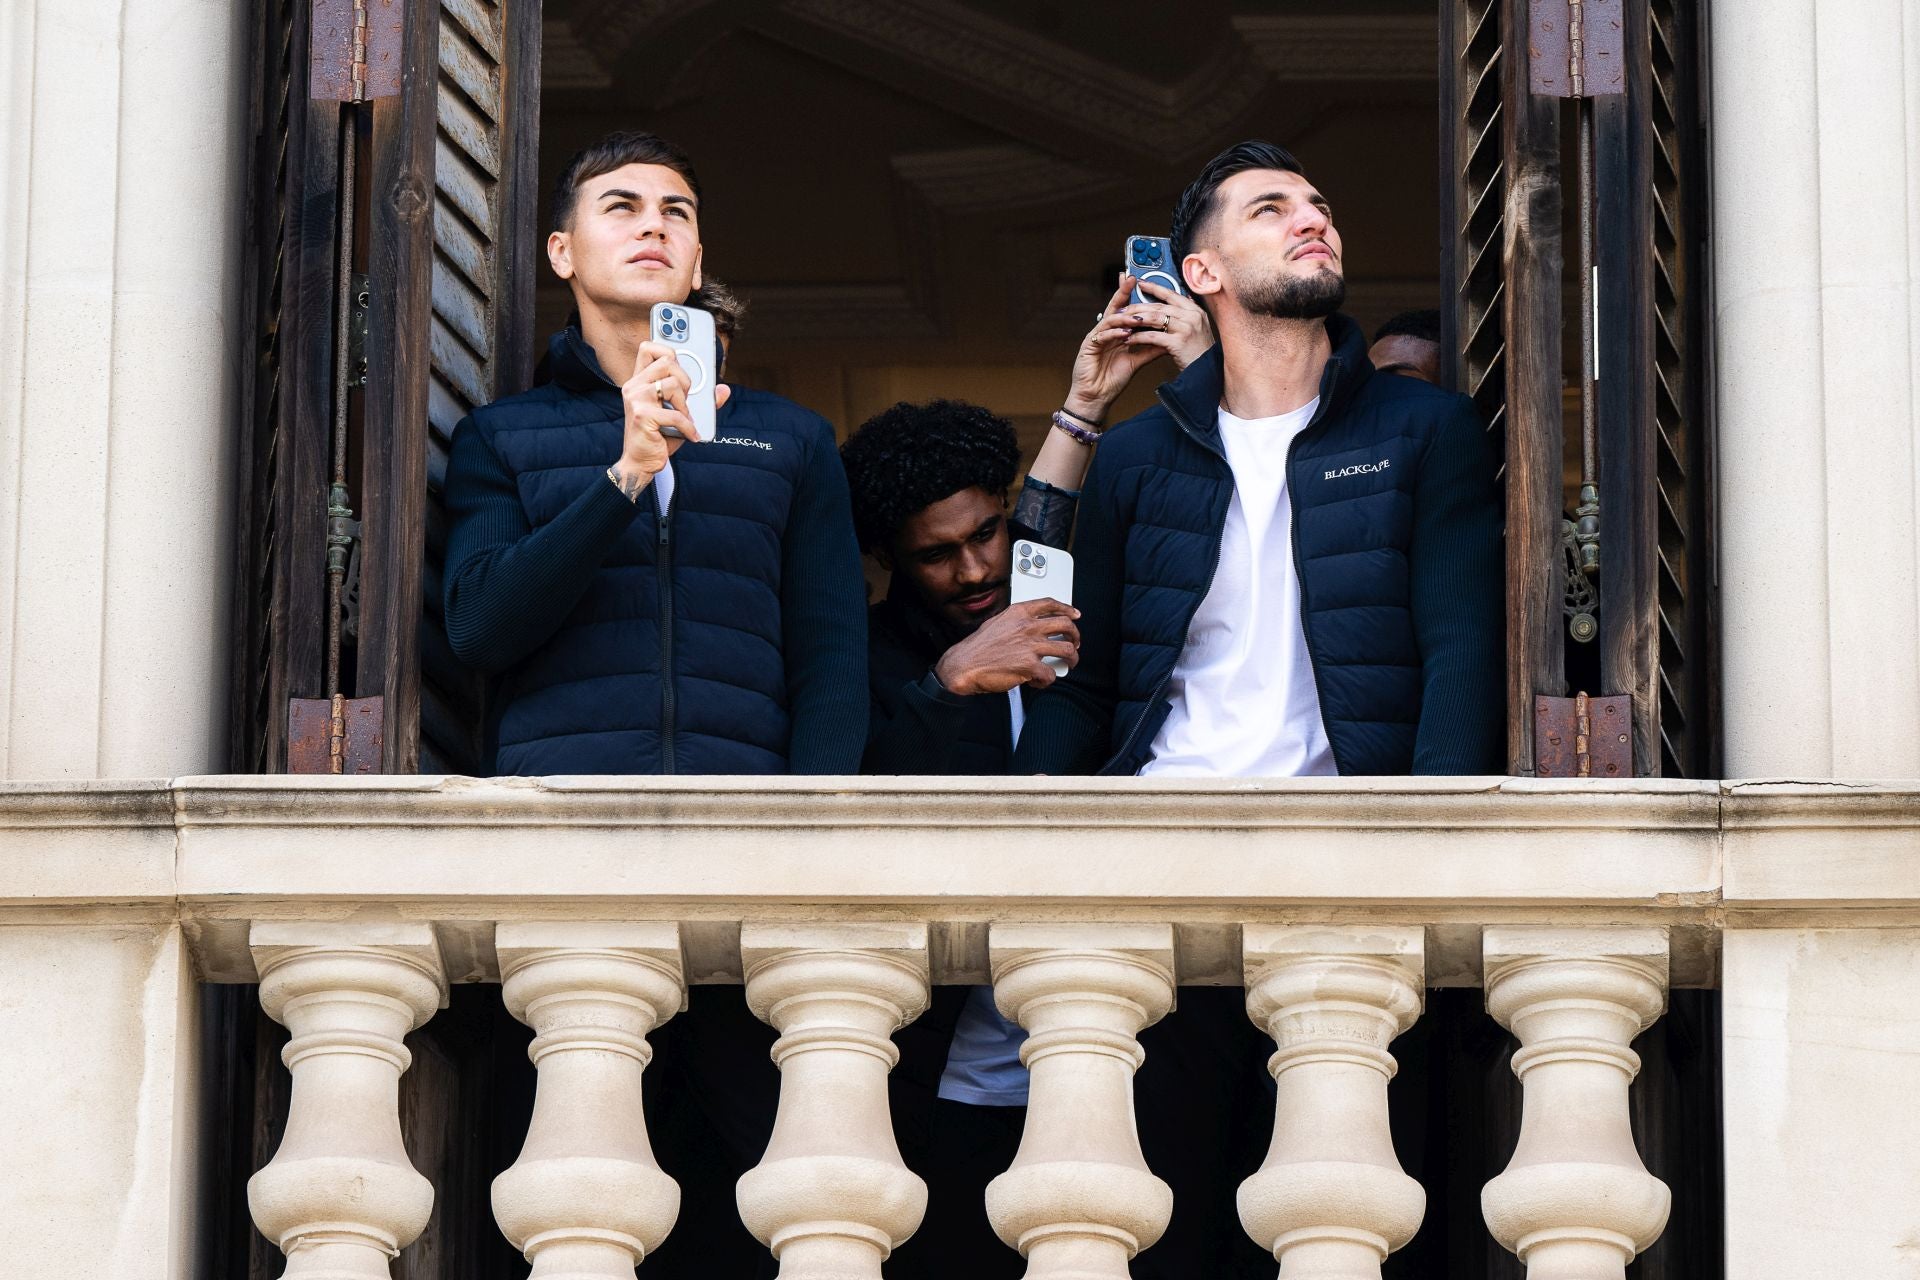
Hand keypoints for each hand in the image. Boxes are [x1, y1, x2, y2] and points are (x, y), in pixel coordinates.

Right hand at [610, 341, 731, 495]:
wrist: (640, 463)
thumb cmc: (658, 437)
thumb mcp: (681, 414)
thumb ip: (700, 400)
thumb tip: (724, 390)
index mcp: (639, 381)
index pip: (648, 348)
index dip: (667, 350)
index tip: (680, 365)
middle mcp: (634, 386)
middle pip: (667, 361)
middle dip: (685, 379)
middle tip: (685, 400)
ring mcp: (636, 399)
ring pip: (673, 383)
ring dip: (685, 404)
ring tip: (684, 418)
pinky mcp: (642, 416)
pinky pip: (676, 414)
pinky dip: (688, 427)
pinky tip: (690, 435)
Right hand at [933, 598, 1081, 693]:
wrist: (964, 665)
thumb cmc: (977, 647)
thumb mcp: (996, 622)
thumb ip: (1015, 621)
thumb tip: (1030, 626)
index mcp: (1019, 613)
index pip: (1050, 604)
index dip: (1067, 609)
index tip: (1075, 614)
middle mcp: (1028, 627)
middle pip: (1066, 625)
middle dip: (1075, 635)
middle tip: (1075, 643)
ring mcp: (1030, 646)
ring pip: (1067, 650)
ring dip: (1072, 659)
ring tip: (1069, 663)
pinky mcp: (1030, 667)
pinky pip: (1051, 674)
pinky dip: (1047, 680)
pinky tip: (1039, 680)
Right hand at [1062, 274, 1214, 423]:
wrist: (1096, 398)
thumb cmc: (1113, 380)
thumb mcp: (1137, 361)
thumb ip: (1151, 348)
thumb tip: (1169, 339)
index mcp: (1116, 332)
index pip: (1125, 310)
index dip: (1132, 294)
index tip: (1142, 281)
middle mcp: (1105, 331)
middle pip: (1115, 307)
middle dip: (1123, 292)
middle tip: (1133, 279)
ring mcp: (1096, 337)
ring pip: (1109, 320)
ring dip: (1124, 317)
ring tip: (1138, 316)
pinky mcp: (1088, 347)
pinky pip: (1101, 336)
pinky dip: (1113, 333)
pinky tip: (1124, 333)